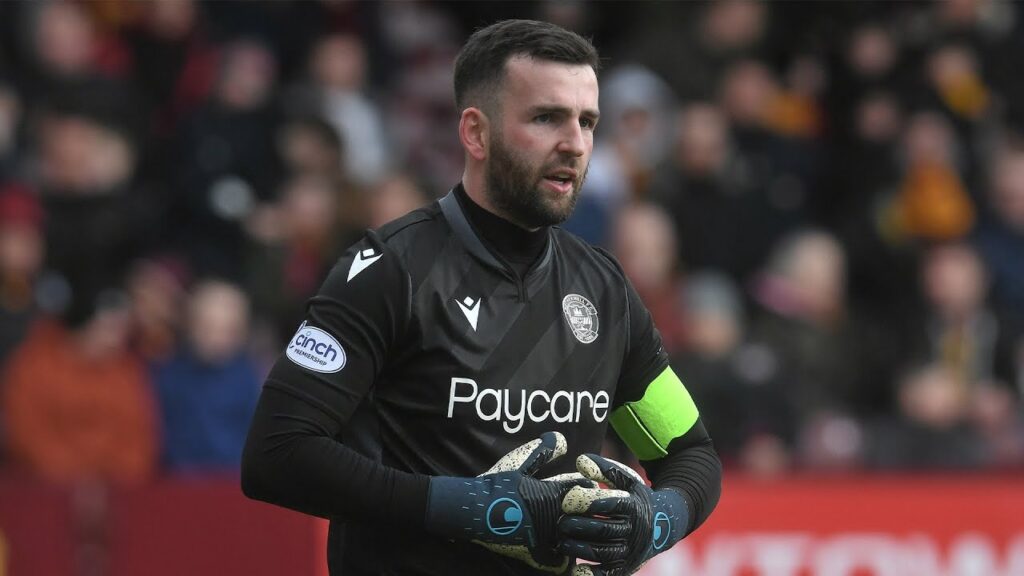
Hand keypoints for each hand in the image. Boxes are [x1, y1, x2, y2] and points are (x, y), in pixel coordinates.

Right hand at [425, 432, 592, 573]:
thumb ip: (542, 450)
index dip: (587, 486)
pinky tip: (563, 554)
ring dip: (576, 533)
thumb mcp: (519, 461)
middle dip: (586, 509)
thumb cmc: (495, 484)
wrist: (472, 509)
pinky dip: (562, 559)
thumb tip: (564, 439)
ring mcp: (544, 539)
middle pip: (584, 515)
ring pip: (574, 539)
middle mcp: (553, 517)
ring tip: (574, 528)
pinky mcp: (534, 554)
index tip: (586, 485)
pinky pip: (557, 562)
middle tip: (586, 506)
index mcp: (552, 494)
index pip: (584, 489)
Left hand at [558, 454, 688, 575]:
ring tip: (561, 542)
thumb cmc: (636, 497)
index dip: (589, 502)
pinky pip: (609, 574)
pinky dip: (593, 575)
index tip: (567, 499)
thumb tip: (580, 460)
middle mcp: (634, 530)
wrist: (664, 524)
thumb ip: (604, 469)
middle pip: (605, 530)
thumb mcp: (627, 480)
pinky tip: (575, 570)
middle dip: (580, 527)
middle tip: (560, 522)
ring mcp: (630, 551)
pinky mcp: (625, 567)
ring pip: (604, 553)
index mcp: (634, 506)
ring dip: (580, 549)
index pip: (612, 504)